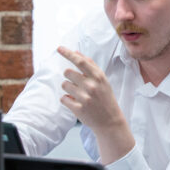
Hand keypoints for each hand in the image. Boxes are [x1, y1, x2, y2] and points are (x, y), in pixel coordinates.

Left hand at [57, 46, 133, 163]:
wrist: (110, 121)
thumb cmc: (105, 99)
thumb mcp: (103, 81)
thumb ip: (91, 66)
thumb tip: (77, 53)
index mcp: (99, 77)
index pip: (80, 61)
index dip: (68, 53)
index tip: (59, 48)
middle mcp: (92, 86)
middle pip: (68, 72)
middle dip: (68, 76)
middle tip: (76, 83)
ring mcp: (85, 98)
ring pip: (64, 85)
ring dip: (68, 89)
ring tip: (79, 95)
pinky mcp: (78, 109)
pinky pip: (63, 98)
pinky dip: (67, 100)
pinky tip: (76, 103)